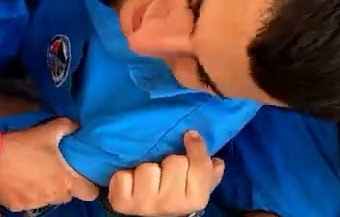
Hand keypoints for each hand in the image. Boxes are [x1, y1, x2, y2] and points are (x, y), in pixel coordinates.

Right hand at [0, 119, 99, 209]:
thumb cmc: (20, 145)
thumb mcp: (46, 131)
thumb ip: (66, 127)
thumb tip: (76, 125)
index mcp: (65, 181)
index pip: (89, 193)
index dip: (88, 184)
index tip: (82, 176)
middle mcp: (52, 196)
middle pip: (66, 195)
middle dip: (63, 183)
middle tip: (54, 167)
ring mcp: (34, 203)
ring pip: (46, 198)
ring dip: (44, 188)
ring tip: (33, 171)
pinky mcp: (17, 206)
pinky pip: (27, 201)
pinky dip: (25, 192)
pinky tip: (18, 179)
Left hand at [106, 131, 224, 216]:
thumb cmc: (173, 194)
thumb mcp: (194, 187)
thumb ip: (207, 173)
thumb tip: (218, 162)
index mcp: (194, 200)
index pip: (199, 167)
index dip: (196, 148)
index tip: (190, 134)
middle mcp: (171, 204)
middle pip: (174, 162)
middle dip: (169, 160)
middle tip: (165, 167)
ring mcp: (145, 205)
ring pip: (147, 168)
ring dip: (145, 168)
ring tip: (147, 177)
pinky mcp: (122, 203)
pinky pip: (122, 177)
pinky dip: (124, 176)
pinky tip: (130, 181)